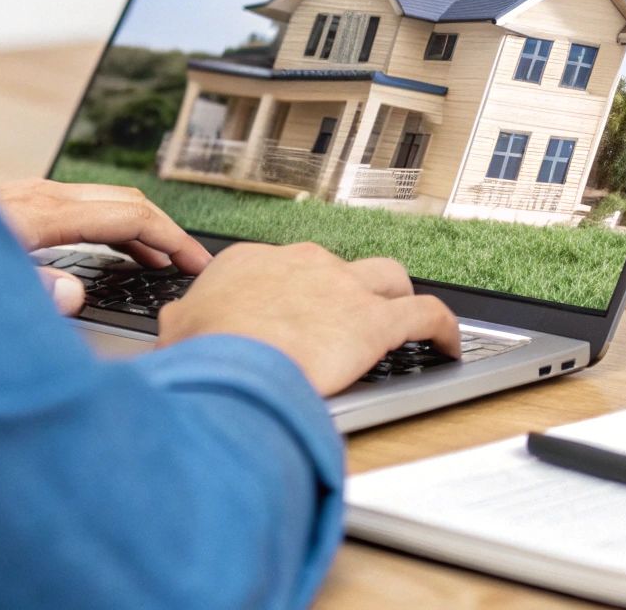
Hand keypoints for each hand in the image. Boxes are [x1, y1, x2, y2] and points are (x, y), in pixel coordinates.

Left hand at [0, 179, 212, 270]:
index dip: (172, 240)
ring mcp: (34, 196)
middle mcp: (44, 196)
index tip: (198, 264)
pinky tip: (119, 251)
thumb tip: (75, 296)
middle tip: (193, 263)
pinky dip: (116, 227)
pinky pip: (87, 207)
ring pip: (110, 202)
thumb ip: (31, 290)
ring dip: (144, 229)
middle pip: (129, 202)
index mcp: (42, 214)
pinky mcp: (24, 203)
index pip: (131, 218)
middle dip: (168, 231)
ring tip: (163, 264)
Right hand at [157, 242, 460, 395]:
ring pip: (387, 278)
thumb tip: (177, 329)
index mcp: (254, 263)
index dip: (290, 295)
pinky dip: (444, 327)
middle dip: (344, 291)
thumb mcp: (176, 331)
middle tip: (343, 321)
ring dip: (396, 296)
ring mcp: (343, 287)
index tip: (290, 317)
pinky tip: (449, 344)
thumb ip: (184, 323)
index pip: (280, 270)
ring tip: (400, 319)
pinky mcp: (378, 320)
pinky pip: (427, 314)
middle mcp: (303, 263)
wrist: (230, 362)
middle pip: (337, 269)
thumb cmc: (201, 352)